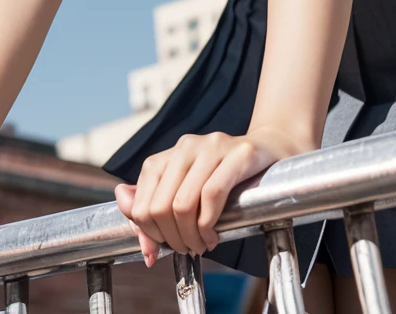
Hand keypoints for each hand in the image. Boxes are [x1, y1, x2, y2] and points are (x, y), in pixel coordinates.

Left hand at [114, 126, 311, 266]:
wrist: (272, 151)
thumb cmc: (228, 177)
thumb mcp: (187, 188)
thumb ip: (152, 200)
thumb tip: (122, 201)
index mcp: (170, 155)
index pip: (143, 199)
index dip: (148, 231)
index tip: (163, 248)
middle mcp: (188, 146)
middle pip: (161, 205)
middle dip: (171, 239)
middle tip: (187, 249)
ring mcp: (214, 146)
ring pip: (183, 203)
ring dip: (191, 237)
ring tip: (202, 244)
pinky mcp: (240, 154)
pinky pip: (212, 194)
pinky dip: (208, 224)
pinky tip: (214, 234)